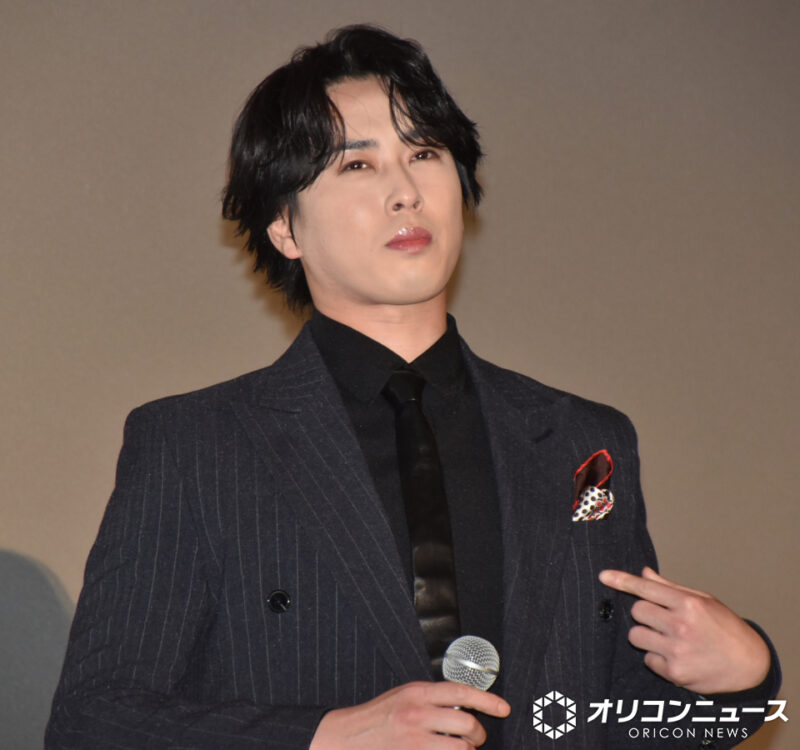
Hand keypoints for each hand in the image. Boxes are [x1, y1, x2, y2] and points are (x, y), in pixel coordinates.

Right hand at [309, 681, 510, 749]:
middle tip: (475, 737)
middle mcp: (418, 714)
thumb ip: (432, 698)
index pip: (462, 691)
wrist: (348, 738)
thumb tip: (464, 704)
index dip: (488, 700)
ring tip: (460, 749)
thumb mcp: (405, 696)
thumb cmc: (378, 717)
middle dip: (478, 734)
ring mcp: (415, 740)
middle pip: (467, 723)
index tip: (503, 708)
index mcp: (417, 692)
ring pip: (460, 748)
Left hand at [599, 566, 769, 693]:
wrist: (750, 666)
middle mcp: (681, 625)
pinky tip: (675, 657)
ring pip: (636, 636)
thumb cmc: (726, 628)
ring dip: (645, 636)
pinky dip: (656, 659)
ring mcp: (677, 650)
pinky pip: (647, 660)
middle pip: (636, 611)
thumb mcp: (704, 601)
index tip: (603, 576)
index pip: (646, 588)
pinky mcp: (674, 673)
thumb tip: (644, 573)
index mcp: (688, 604)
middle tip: (661, 620)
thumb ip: (671, 587)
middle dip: (643, 614)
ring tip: (666, 639)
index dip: (622, 581)